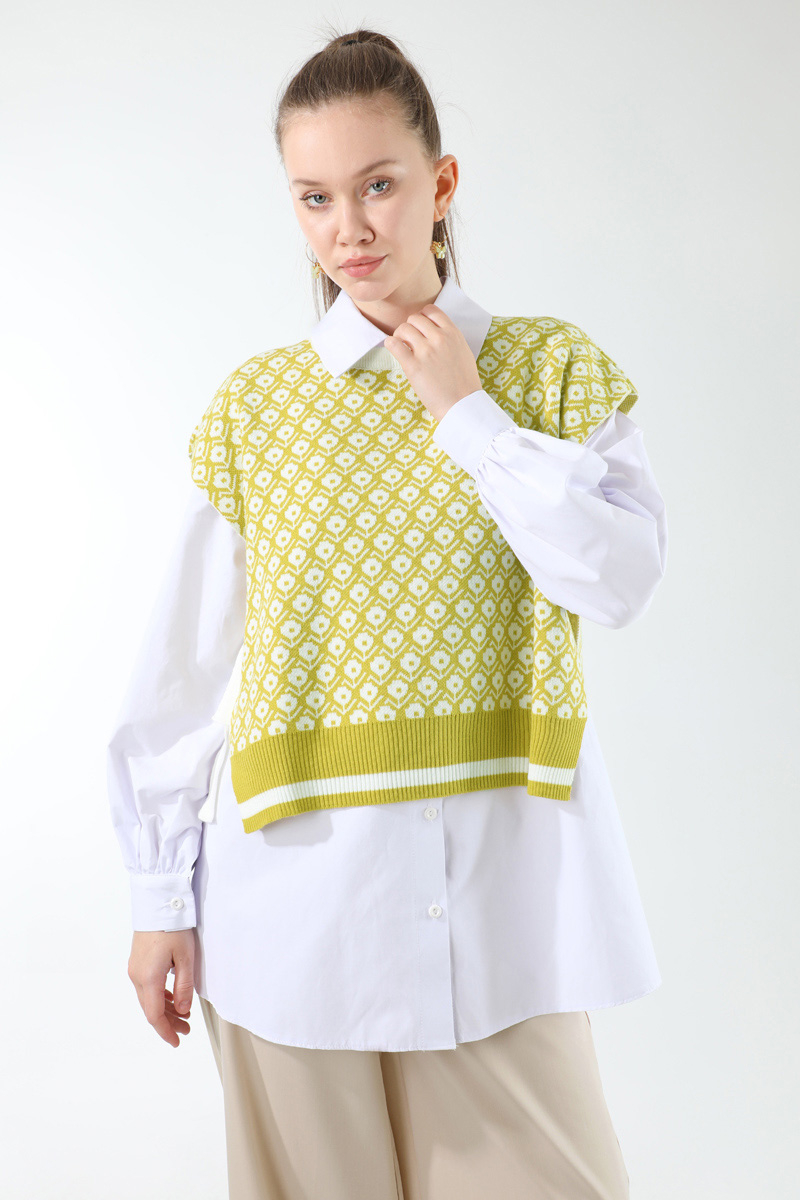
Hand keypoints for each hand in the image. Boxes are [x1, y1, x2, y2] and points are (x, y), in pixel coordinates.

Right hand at [128, 929, 195, 1047]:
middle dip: (168, 1023)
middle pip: (151, 1009)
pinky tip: (172, 999)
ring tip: (183, 1016)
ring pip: (148, 999)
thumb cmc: (173, 927)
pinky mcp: (137, 962)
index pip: (155, 1015)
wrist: (158, 903)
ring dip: (165, 1010)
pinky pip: (147, 987)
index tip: (177, 1041)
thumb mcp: (186, 958)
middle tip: (186, 1030)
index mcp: (149, 978)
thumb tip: (183, 1011)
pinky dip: (160, 997)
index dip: (165, 1031)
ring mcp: (135, 969)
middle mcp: (137, 976)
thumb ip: (184, 987)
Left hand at [383, 304, 481, 421]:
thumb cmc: (464, 383)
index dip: (422, 318)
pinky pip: (393, 344)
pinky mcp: (413, 366)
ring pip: (402, 328)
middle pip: (414, 318)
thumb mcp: (463, 352)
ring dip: (399, 336)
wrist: (462, 405)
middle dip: (410, 328)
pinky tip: (394, 350)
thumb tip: (434, 332)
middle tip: (409, 341)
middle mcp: (439, 338)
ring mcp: (425, 351)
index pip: (431, 311)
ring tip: (403, 348)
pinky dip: (390, 344)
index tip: (420, 329)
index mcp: (453, 333)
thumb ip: (449, 338)